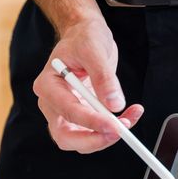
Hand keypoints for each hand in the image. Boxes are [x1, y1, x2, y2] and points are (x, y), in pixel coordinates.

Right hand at [33, 18, 143, 152]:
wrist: (86, 36)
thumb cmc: (84, 38)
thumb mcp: (94, 49)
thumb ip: (103, 77)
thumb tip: (114, 104)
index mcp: (48, 85)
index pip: (68, 111)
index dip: (91, 122)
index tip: (114, 125)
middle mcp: (52, 103)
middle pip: (66, 137)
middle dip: (93, 140)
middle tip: (119, 132)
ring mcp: (65, 112)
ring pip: (80, 141)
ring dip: (105, 137)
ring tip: (129, 120)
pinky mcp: (81, 116)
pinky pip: (94, 132)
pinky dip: (112, 129)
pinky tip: (129, 115)